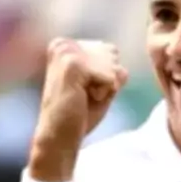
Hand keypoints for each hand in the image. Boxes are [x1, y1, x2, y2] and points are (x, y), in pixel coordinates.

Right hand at [30, 38, 127, 178]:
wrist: (58, 138)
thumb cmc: (78, 115)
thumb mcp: (102, 87)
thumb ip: (113, 70)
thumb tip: (121, 67)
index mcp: (66, 45)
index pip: (111, 52)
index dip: (107, 77)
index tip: (84, 91)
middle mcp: (63, 44)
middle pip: (114, 56)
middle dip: (108, 81)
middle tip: (84, 96)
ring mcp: (66, 52)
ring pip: (113, 66)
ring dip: (105, 88)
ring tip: (82, 98)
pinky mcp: (72, 64)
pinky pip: (111, 77)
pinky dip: (104, 93)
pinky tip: (82, 100)